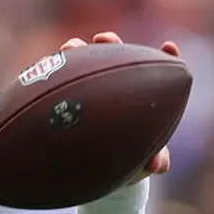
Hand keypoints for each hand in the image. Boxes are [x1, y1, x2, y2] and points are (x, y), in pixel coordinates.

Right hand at [58, 31, 181, 182]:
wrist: (97, 175)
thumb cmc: (126, 165)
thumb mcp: (141, 164)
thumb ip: (155, 162)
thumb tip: (155, 164)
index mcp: (140, 97)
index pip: (154, 70)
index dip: (165, 57)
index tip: (169, 47)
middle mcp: (114, 87)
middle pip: (115, 56)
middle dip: (111, 43)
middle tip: (104, 38)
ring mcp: (88, 89)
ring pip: (82, 62)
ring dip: (76, 50)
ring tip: (71, 47)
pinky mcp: (63, 97)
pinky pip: (54, 79)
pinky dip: (49, 69)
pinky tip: (44, 65)